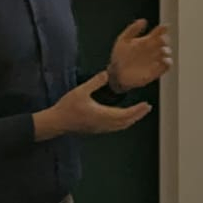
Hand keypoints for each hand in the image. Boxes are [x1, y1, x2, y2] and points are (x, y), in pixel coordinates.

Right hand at [34, 71, 150, 139]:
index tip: (146, 105)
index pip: (125, 114)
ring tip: (139, 112)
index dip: (137, 110)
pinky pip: (114, 128)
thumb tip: (107, 73)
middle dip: (138, 115)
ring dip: (131, 120)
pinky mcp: (95, 129)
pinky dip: (123, 123)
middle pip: (125, 122)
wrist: (56, 122)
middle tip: (147, 108)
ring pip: (120, 126)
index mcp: (102, 115)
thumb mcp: (81, 91)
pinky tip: (123, 118)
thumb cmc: (67, 107)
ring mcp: (99, 128)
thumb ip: (95, 82)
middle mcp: (103, 124)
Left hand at [108, 19, 172, 93]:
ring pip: (167, 53)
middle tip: (161, 41)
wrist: (116, 74)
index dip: (163, 29)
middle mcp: (153, 49)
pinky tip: (162, 60)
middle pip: (165, 41)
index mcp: (147, 40)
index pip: (159, 32)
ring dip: (166, 51)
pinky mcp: (156, 70)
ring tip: (161, 51)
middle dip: (165, 40)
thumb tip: (143, 20)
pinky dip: (167, 62)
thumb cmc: (118, 57)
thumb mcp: (123, 40)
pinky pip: (167, 66)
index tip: (163, 28)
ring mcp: (155, 59)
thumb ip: (133, 29)